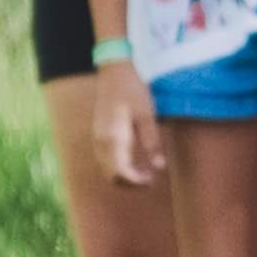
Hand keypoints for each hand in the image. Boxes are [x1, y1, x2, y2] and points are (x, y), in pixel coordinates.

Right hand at [94, 64, 163, 185]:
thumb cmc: (133, 91)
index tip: (152, 181)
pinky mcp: (98, 135)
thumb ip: (152, 142)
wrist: (114, 73)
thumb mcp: (147, 115)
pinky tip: (135, 162)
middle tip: (151, 180)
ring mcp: (97, 139)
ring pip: (107, 169)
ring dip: (124, 176)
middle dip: (130, 183)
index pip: (120, 173)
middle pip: (111, 175)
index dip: (136, 183)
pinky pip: (105, 160)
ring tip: (146, 173)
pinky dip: (118, 167)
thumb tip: (160, 167)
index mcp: (113, 139)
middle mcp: (100, 143)